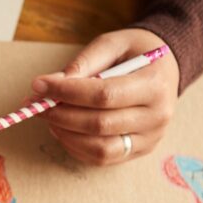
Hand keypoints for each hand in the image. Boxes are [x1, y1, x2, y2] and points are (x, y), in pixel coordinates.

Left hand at [33, 28, 178, 164]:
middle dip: (61, 115)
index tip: (39, 85)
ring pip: (100, 149)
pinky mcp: (139, 151)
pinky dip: (76, 147)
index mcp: (155, 84)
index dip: (67, 92)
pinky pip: (102, 158)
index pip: (104, 95)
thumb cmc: (136, 53)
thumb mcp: (113, 44)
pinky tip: (64, 130)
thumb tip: (51, 84)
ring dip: (66, 135)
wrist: (165, 69)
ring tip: (49, 117)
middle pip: (99, 125)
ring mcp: (150, 138)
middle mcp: (157, 116)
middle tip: (37, 104)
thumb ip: (84, 62)